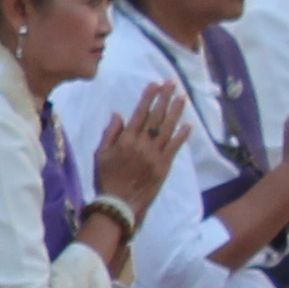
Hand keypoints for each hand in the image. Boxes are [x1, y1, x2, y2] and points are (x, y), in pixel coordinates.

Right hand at [96, 80, 190, 217]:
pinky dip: (182, 135)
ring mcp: (156, 154)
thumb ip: (110, 133)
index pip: (140, 114)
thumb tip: (118, 114)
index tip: (155, 84)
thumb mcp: (100, 155)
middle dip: (164, 98)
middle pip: (156, 117)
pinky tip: (188, 124)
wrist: (121, 203)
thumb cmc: (107, 178)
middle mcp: (143, 144)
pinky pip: (175, 146)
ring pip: (168, 128)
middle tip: (172, 83)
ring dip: (176, 111)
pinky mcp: (165, 164)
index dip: (148, 98)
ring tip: (182, 97)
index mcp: (126, 141)